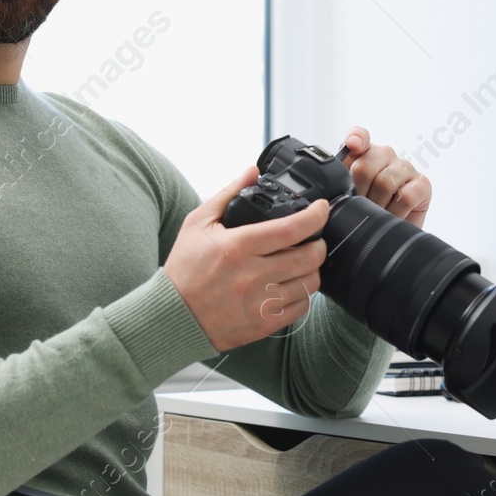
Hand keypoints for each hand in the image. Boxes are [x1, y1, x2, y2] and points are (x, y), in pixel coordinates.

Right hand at [163, 166, 330, 350]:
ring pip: (310, 283)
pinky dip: (303, 295)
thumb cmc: (185, 268)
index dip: (316, 215)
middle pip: (310, 257)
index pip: (292, 228)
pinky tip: (291, 285)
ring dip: (312, 269)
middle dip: (319, 243)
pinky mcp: (264, 323)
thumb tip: (252, 171)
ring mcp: (260, 302)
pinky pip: (302, 308)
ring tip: (302, 262)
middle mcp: (253, 275)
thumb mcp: (198, 223)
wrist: (173, 314)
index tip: (321, 208)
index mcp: (239, 246)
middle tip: (313, 238)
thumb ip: (229, 193)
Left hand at [341, 126, 430, 227]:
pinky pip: (405, 196)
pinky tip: (393, 216)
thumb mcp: (346, 198)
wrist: (389, 235)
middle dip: (359, 193)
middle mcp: (385, 155)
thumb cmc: (367, 213)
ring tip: (376, 214)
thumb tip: (327, 186)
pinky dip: (396, 212)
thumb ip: (337, 182)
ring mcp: (405, 168)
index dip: (355, 138)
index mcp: (363, 154)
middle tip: (360, 207)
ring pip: (385, 182)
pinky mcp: (422, 184)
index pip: (359, 135)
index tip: (352, 145)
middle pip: (365, 166)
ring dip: (377, 205)